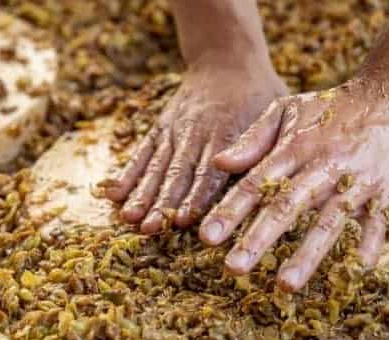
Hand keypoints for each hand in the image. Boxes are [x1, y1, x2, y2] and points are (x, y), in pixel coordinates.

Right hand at [102, 59, 287, 232]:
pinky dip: (128, 174)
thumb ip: (266, 147)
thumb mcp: (275, 114)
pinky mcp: (161, 128)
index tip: (184, 219)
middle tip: (149, 229)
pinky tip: (114, 195)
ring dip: (142, 194)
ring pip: (157, 166)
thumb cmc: (259, 95)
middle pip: (177, 174)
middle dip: (162, 203)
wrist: (227, 60)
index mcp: (227, 133)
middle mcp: (196, 133)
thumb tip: (265, 183)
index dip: (195, 196)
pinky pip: (142, 153)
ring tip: (130, 219)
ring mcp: (175, 131)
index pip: (210, 172)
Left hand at [200, 78, 388, 291]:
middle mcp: (321, 167)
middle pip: (286, 207)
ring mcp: (355, 181)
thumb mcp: (287, 110)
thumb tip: (218, 164)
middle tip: (233, 268)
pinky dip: (369, 243)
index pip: (255, 184)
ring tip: (285, 285)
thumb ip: (253, 139)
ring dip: (307, 255)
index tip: (206, 238)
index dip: (230, 211)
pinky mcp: (386, 192)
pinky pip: (377, 222)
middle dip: (258, 239)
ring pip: (328, 221)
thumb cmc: (331, 108)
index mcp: (293, 149)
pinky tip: (357, 270)